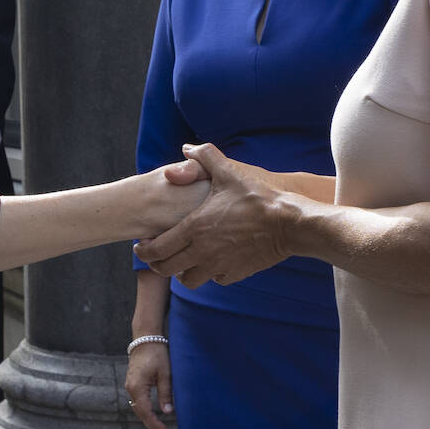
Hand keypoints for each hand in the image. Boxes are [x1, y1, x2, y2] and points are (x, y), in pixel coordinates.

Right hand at [124, 340, 173, 428]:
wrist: (146, 338)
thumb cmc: (157, 354)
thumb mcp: (165, 374)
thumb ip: (165, 394)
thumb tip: (168, 412)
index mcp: (137, 387)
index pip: (145, 412)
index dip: (154, 424)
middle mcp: (130, 387)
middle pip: (139, 411)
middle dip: (150, 422)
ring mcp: (130, 384)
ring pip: (137, 406)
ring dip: (146, 415)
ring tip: (158, 424)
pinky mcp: (132, 381)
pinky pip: (137, 398)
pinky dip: (144, 407)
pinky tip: (152, 410)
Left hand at [134, 144, 291, 289]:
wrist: (289, 222)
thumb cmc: (257, 196)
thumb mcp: (229, 171)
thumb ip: (204, 157)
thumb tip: (186, 147)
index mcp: (195, 228)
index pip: (157, 249)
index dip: (144, 250)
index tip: (140, 246)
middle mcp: (203, 251)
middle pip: (167, 269)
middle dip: (157, 264)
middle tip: (156, 256)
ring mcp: (220, 265)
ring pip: (189, 281)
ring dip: (182, 272)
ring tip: (183, 261)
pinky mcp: (237, 273)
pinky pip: (215, 280)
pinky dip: (209, 274)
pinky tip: (211, 262)